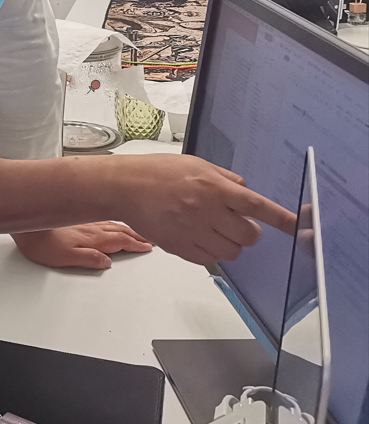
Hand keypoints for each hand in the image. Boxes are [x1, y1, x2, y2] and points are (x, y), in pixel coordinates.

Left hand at [12, 223, 152, 269]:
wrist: (25, 226)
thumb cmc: (40, 242)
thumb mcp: (65, 258)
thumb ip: (89, 259)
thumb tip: (107, 261)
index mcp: (92, 239)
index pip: (120, 242)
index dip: (136, 245)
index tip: (148, 247)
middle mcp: (90, 228)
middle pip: (120, 231)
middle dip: (137, 235)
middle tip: (150, 239)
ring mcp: (84, 221)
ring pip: (113, 223)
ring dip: (128, 227)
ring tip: (139, 230)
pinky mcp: (76, 218)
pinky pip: (103, 218)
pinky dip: (114, 221)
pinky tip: (113, 221)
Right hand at [96, 154, 295, 264]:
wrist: (124, 187)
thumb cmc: (156, 172)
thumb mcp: (196, 164)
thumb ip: (225, 179)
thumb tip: (244, 192)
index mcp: (213, 187)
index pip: (257, 206)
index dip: (282, 219)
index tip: (300, 227)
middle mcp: (207, 210)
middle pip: (248, 236)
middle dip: (247, 231)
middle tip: (234, 223)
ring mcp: (193, 230)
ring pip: (231, 251)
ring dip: (229, 243)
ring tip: (212, 230)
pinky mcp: (180, 247)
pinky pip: (210, 260)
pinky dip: (212, 252)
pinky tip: (199, 237)